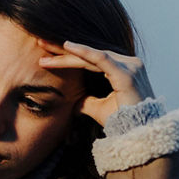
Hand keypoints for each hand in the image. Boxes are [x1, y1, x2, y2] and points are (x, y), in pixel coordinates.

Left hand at [38, 41, 154, 125]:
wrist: (137, 135)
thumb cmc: (122, 122)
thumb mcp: (99, 109)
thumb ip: (86, 102)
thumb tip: (73, 103)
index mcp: (123, 69)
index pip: (91, 59)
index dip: (68, 56)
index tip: (46, 54)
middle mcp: (128, 63)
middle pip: (90, 54)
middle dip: (64, 50)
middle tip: (40, 43)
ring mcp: (130, 66)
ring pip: (92, 55)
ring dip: (67, 53)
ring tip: (45, 48)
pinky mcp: (127, 74)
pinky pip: (102, 59)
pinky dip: (84, 52)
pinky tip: (68, 46)